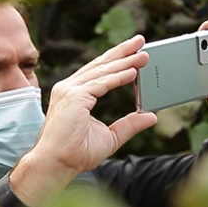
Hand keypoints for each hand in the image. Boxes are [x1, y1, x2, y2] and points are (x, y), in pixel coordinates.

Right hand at [36, 34, 157, 171]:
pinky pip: (101, 83)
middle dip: (122, 52)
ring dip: (125, 62)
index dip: (118, 61)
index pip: (99, 72)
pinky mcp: (73, 96)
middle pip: (100, 65)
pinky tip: (133, 73)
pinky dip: (118, 77)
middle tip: (141, 42)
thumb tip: (151, 116)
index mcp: (75, 94)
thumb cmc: (76, 154)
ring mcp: (69, 90)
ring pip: (102, 71)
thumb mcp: (111, 137)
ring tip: (144, 55)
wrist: (56, 165)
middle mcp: (69, 88)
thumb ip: (129, 124)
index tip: (135, 54)